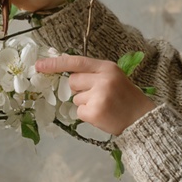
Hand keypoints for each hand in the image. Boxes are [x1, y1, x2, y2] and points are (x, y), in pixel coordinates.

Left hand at [36, 55, 154, 135]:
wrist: (142, 118)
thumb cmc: (125, 97)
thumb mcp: (113, 77)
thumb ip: (93, 73)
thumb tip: (67, 74)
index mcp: (107, 67)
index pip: (76, 62)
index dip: (55, 63)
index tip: (39, 66)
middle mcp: (102, 79)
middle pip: (73, 81)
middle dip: (79, 89)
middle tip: (98, 95)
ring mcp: (98, 96)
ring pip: (75, 98)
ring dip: (85, 103)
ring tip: (103, 106)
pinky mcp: (95, 112)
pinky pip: (78, 112)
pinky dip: (87, 115)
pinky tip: (101, 115)